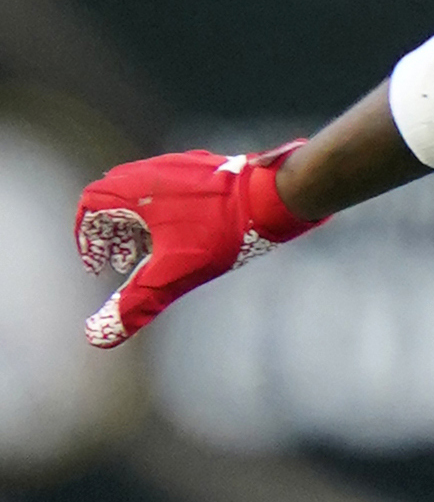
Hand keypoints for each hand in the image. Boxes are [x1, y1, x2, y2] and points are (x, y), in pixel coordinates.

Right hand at [74, 141, 323, 347]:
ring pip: (144, 192)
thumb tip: (98, 337)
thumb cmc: (223, 229)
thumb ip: (135, 303)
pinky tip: (186, 237)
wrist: (277, 194)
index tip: (98, 266)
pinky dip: (164, 212)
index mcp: (137, 187)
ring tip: (152, 255)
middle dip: (112, 234)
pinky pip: (172, 188)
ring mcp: (184, 164)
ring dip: (139, 224)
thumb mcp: (173, 274)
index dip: (87, 237)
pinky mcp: (208, 168)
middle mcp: (156, 169)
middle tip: (124, 264)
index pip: (91, 203)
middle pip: (114, 197)